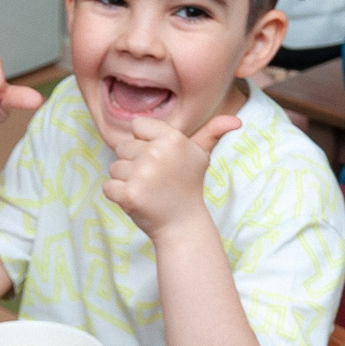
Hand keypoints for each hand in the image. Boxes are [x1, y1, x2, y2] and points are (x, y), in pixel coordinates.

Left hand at [101, 112, 238, 236]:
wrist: (183, 226)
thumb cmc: (188, 187)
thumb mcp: (201, 156)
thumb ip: (212, 133)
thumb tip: (236, 119)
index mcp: (172, 139)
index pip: (137, 126)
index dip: (143, 143)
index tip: (158, 160)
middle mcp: (157, 153)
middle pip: (122, 147)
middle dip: (133, 163)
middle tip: (154, 179)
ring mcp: (142, 174)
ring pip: (114, 167)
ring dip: (126, 181)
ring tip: (147, 190)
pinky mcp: (129, 194)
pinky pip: (108, 187)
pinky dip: (118, 196)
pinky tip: (137, 201)